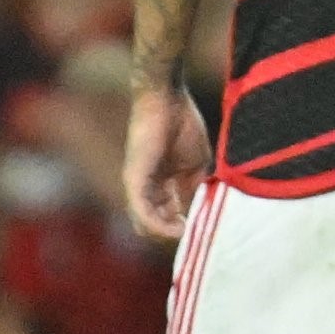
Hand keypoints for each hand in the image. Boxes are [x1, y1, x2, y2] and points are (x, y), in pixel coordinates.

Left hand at [123, 85, 209, 239]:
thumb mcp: (197, 164)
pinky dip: (161, 225)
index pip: (166, 216)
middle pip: (153, 225)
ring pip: (145, 224)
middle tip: (193, 233)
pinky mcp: (134, 181)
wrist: (167, 100)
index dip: (182, 226)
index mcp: (160, 183)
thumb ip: (194, 188)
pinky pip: (143, 213)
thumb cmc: (183, 125)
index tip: (200, 230)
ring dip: (167, 233)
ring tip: (187, 232)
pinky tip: (180, 227)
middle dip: (174, 233)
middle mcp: (145, 188)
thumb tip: (198, 211)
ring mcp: (137, 185)